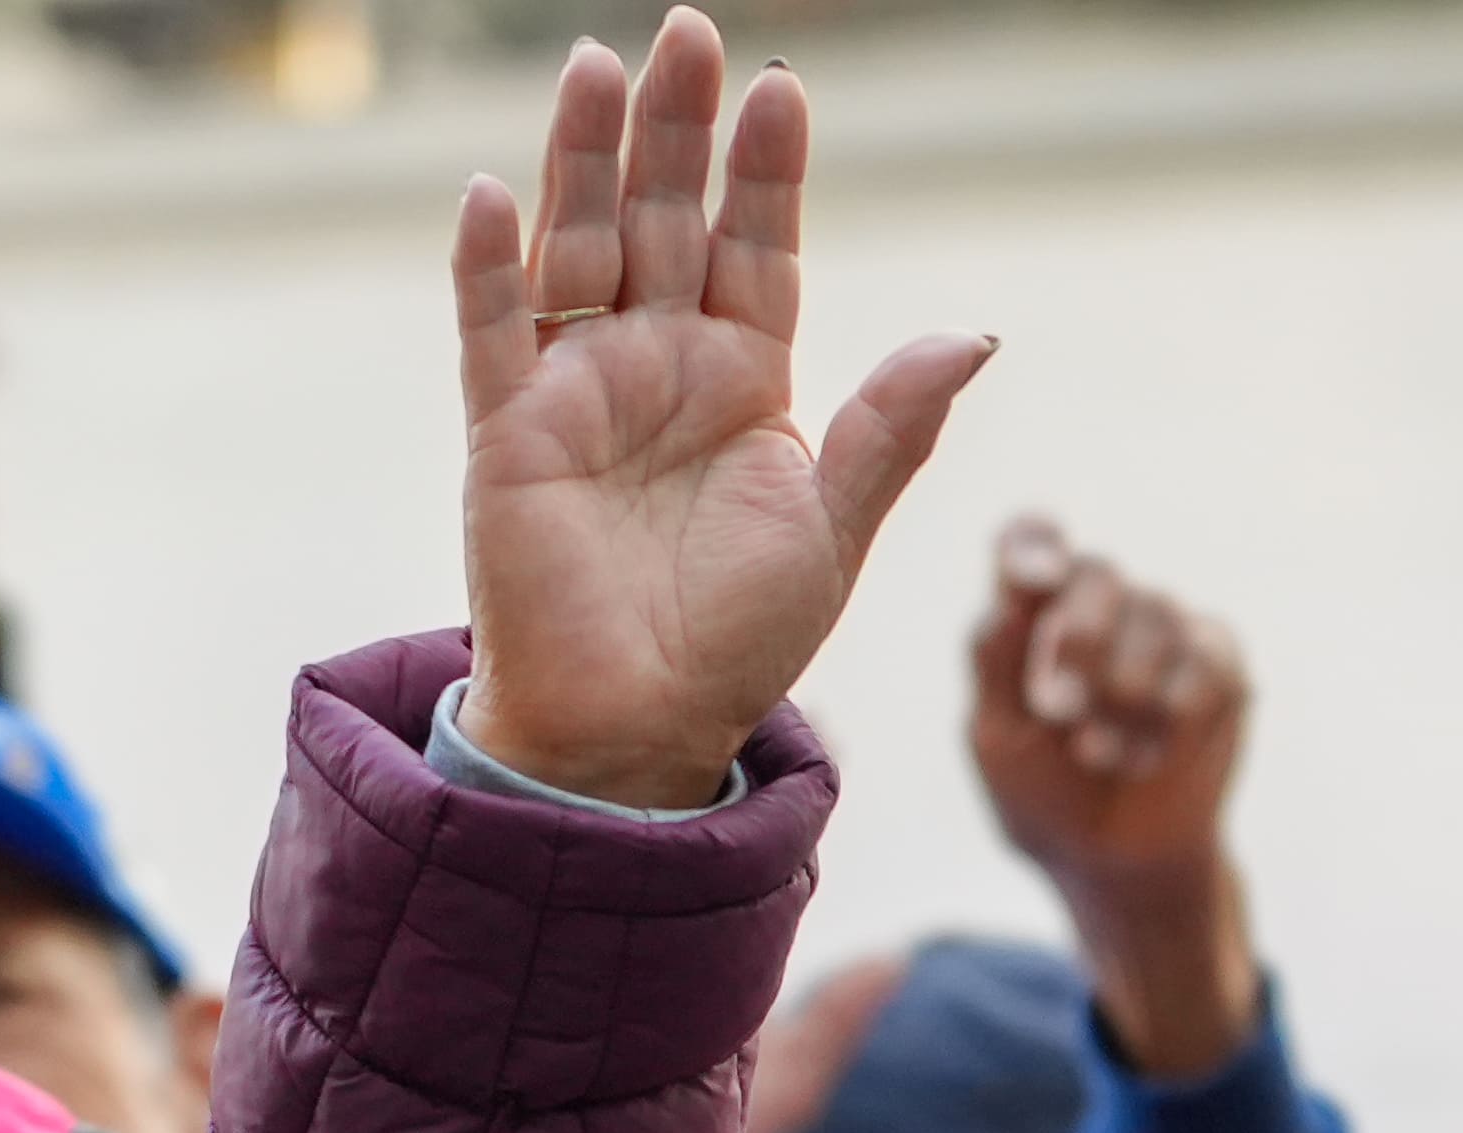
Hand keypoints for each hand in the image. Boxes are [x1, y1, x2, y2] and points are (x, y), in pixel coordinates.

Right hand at [451, 14, 991, 813]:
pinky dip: (487, 265)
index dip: (767, 171)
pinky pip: (492, 331)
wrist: (640, 732)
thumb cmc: (739, 642)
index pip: (757, 246)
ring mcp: (578, 390)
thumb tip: (975, 334)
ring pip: (577, 246)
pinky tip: (494, 193)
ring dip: (581, 158)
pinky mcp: (507, 434)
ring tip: (595, 68)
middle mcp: (657, 365)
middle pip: (664, 217)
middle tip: (688, 31)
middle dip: (675, 127)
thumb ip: (894, 428)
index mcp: (744, 379)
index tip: (783, 89)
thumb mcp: (835, 529)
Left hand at [967, 514, 1260, 1081]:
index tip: (1032, 580)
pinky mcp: (1220, 664)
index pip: (1029, 542)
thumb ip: (993, 663)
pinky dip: (1174, 713)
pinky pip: (1205, 660)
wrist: (1114, 863)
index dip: (1034, 544)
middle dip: (1078, 642)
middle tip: (1060, 710)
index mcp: (1034, 612)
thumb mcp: (996, 738)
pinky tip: (1148, 758)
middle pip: (1096, 573)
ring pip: (1154, 615)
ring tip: (1100, 754)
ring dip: (1123, 693)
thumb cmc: (1044, 794)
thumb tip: (1008, 600)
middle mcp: (1102, 606)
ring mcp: (1165, 630)